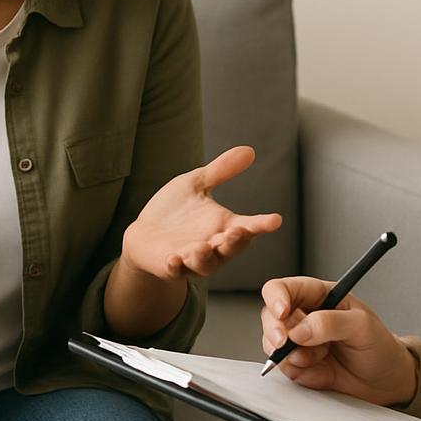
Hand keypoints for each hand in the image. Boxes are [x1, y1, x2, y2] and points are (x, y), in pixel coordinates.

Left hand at [121, 145, 281, 278]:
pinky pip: (176, 270)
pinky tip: (174, 259)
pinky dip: (176, 266)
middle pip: (231, 248)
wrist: (144, 233)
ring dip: (205, 257)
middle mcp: (213, 246)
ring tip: (202, 247)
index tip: (276, 219)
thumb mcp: (197, 183)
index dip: (262, 224)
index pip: (248, 226)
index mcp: (224, 226)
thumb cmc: (175, 209)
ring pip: (205, 264)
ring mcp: (192, 259)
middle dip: (235, 241)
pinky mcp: (170, 266)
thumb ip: (222, 170)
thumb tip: (250, 150)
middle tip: (239, 230)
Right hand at [260, 276, 417, 406]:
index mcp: (318, 295)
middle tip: (287, 344)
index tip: (282, 313)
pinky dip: (302, 374)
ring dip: (293, 356)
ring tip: (321, 359)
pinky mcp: (300, 366)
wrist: (387, 382)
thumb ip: (330, 323)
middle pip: (270, 317)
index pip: (284, 288)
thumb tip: (300, 330)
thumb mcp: (362, 326)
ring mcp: (300, 343)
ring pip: (273, 345)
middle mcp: (304, 316)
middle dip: (276, 332)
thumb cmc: (379, 346)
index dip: (276, 298)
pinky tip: (323, 372)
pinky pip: (286, 370)